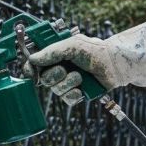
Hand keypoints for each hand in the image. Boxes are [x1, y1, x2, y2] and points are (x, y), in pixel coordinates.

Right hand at [23, 13, 145, 105]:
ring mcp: (67, 83)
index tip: (31, 72)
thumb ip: (51, 52)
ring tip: (81, 76)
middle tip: (64, 69)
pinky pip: (67, 99)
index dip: (30, 68)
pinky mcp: (76, 94)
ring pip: (55, 90)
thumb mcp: (72, 46)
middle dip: (54, 75)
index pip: (34, 63)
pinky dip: (74, 94)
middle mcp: (59, 69)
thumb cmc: (96, 51)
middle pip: (43, 79)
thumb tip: (33, 59)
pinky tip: (82, 88)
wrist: (116, 65)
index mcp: (55, 56)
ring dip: (68, 83)